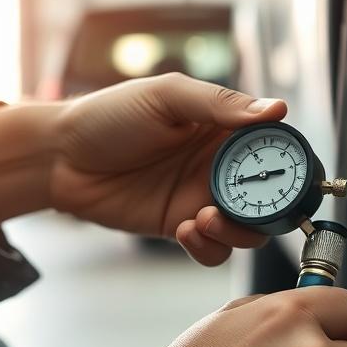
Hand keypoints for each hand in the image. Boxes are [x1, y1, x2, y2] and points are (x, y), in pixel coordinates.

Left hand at [0, 74, 286, 262]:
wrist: (59, 157)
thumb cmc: (108, 115)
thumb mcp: (166, 97)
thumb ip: (220, 104)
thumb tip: (277, 109)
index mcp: (224, 128)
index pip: (274, 148)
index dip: (287, 164)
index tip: (287, 176)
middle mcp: (221, 166)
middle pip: (269, 198)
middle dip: (266, 209)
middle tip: (245, 208)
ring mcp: (202, 199)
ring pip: (247, 230)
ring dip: (238, 231)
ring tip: (205, 218)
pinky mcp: (181, 228)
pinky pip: (212, 250)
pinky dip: (209, 247)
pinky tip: (187, 230)